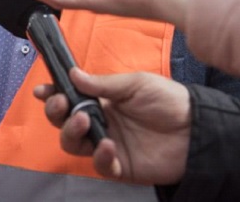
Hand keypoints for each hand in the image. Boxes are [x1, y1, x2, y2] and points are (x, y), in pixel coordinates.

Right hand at [34, 69, 190, 185]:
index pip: (70, 97)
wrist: (197, 128)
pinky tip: (109, 145)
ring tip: (84, 122)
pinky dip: (99, 156)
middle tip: (60, 103)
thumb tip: (72, 74)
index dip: (53, 94)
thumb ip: (103, 84)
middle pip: (64, 121)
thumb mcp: (135, 84)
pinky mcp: (119, 165)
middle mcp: (101, 121)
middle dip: (56, 113)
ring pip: (74, 144)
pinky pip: (99, 164)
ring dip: (71, 132)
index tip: (42, 90)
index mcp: (102, 99)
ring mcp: (108, 144)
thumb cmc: (169, 100)